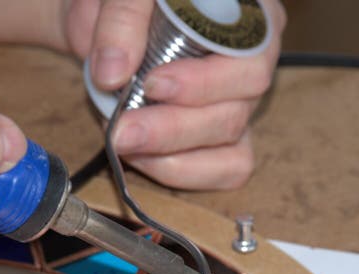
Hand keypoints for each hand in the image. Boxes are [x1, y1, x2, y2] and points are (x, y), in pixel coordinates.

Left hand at [60, 0, 285, 189]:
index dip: (204, 81)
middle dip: (174, 130)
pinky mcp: (221, 138)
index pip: (249, 58)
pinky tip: (142, 157)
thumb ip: (120, 20)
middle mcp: (253, 62)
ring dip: (172, 157)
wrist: (106, 18)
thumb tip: (112, 73)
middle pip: (237, 111)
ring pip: (233, 150)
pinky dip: (180, 172)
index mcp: (248, 16)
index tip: (152, 84)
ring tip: (124, 142)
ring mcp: (239, 104)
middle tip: (122, 132)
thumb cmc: (131, 1)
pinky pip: (223, 171)